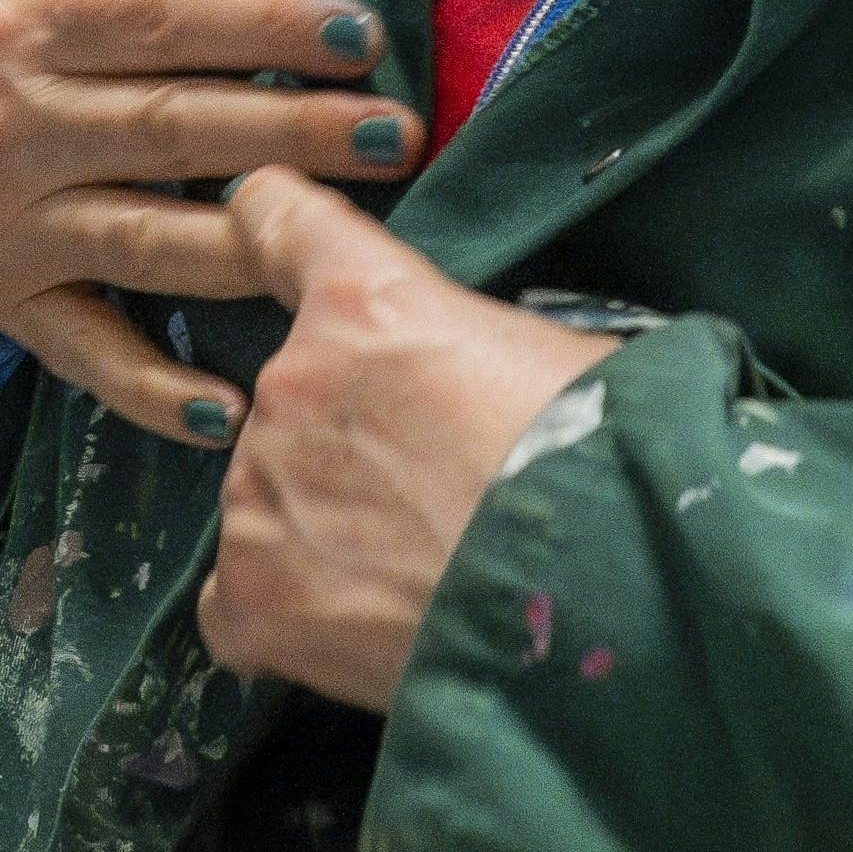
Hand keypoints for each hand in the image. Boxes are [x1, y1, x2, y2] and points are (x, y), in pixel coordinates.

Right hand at [0, 0, 422, 442]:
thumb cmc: (4, 39)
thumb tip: (288, 5)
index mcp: (24, 19)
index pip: (166, 20)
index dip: (272, 27)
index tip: (365, 39)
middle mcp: (9, 122)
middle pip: (174, 128)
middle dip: (298, 132)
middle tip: (398, 136)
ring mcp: (7, 224)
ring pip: (149, 241)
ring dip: (258, 244)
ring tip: (349, 243)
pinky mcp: (7, 303)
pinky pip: (88, 354)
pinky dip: (155, 389)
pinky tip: (229, 409)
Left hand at [194, 169, 619, 711]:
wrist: (609, 599)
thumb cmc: (614, 469)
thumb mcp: (563, 358)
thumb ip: (480, 348)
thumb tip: (491, 379)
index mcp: (365, 304)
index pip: (279, 221)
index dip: (269, 225)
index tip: (262, 229)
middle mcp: (292, 385)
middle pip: (293, 401)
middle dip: (345, 442)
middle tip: (432, 496)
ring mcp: (261, 493)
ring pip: (267, 501)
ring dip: (320, 530)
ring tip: (416, 575)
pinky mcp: (254, 595)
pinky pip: (238, 602)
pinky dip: (287, 615)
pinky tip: (359, 629)